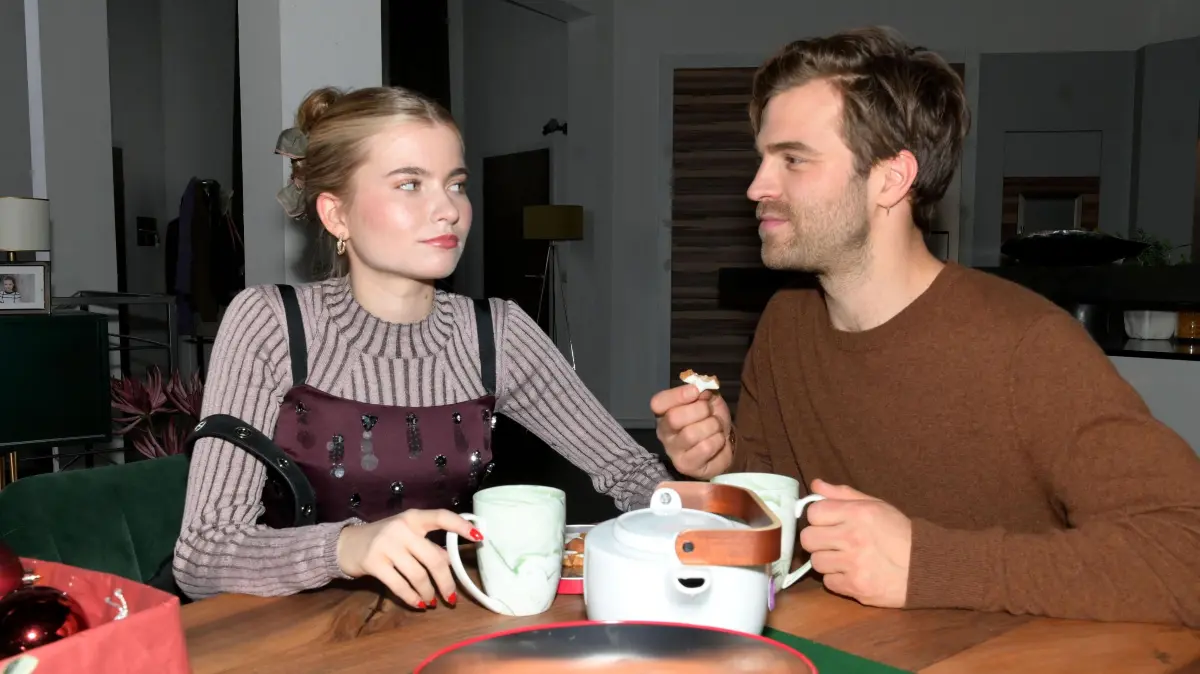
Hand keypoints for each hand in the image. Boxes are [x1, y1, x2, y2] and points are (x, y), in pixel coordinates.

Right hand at [336, 509, 481, 609]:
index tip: (479, 537)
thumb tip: (451, 562)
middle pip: (434, 558)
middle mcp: (401, 528)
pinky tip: (418, 604)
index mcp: (414, 517)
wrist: (346, 544)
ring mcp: (386, 545)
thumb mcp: (407, 535)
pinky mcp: (374, 562)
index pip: (441, 517)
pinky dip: (412, 598)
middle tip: (452, 598)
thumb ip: (428, 546)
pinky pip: (400, 585)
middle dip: (446, 582)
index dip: (461, 526)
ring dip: (428, 592)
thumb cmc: (384, 538)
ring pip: (418, 575)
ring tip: (432, 601)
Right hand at [650, 384, 732, 478]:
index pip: (658, 402)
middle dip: (700, 410)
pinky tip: (718, 441)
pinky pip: (705, 448)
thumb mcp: (708, 400)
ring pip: (691, 434)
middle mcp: (664, 433)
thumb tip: (701, 389)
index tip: (696, 391)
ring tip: (716, 428)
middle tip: (710, 412)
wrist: (724, 444)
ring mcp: (674, 452)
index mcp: (664, 413)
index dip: (678, 395)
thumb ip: (703, 391)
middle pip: (674, 418)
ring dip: (712, 426)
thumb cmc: (709, 419)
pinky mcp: (687, 466)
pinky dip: (718, 441)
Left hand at [799, 480, 911, 607]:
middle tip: (832, 542)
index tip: (828, 523)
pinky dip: (838, 579)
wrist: (925, 568)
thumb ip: (843, 494)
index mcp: (858, 513)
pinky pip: (829, 582)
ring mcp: (853, 564)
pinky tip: (853, 573)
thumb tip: (815, 485)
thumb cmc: (900, 534)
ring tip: (845, 558)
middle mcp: (853, 537)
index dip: (818, 518)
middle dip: (817, 540)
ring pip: (816, 562)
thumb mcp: (876, 506)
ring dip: (827, 561)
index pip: (814, 512)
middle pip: (808, 538)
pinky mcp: (855, 587)